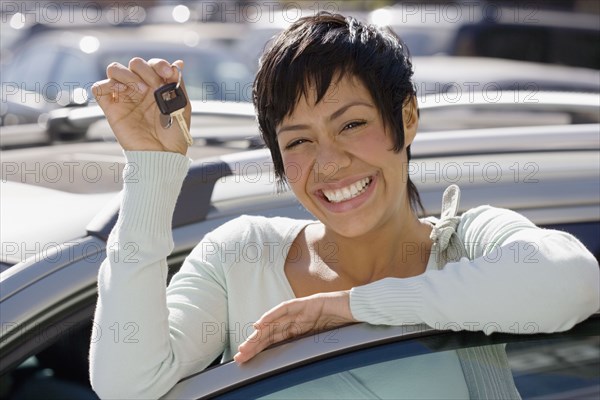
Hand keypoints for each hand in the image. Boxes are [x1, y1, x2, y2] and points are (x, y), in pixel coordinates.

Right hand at [92, 58, 190, 154]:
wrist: (162, 153)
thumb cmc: (174, 134)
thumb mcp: (182, 106)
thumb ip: (178, 83)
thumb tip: (178, 63)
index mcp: (157, 88)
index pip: (153, 64)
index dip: (159, 64)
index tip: (167, 73)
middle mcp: (140, 90)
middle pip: (134, 63)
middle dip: (146, 70)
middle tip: (154, 87)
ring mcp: (125, 98)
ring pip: (114, 69)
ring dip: (127, 74)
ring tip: (139, 89)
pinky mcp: (111, 108)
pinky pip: (98, 88)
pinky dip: (106, 84)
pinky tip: (121, 92)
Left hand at [234, 291, 356, 363]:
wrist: (361, 311)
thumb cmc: (346, 326)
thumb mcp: (324, 341)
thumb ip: (308, 346)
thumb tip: (293, 363)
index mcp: (301, 328)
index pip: (276, 339)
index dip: (261, 348)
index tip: (247, 358)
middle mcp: (298, 318)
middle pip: (271, 332)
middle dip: (255, 344)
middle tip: (240, 356)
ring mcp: (302, 309)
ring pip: (275, 322)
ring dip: (259, 333)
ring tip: (247, 344)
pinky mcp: (308, 302)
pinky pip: (286, 308)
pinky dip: (273, 315)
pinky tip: (261, 323)